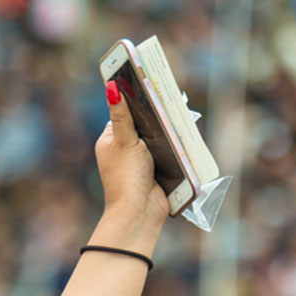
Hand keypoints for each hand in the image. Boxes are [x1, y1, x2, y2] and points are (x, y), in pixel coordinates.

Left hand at [93, 81, 169, 247]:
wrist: (141, 212)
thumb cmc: (127, 176)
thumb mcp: (124, 140)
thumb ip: (122, 114)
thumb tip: (112, 86)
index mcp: (110, 139)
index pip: (124, 111)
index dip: (137, 99)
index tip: (151, 83)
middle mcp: (124, 148)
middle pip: (144, 122)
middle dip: (157, 113)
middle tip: (172, 97)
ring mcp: (142, 159)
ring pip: (158, 135)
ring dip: (168, 128)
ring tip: (181, 111)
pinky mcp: (158, 168)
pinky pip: (169, 149)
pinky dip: (175, 143)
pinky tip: (186, 131)